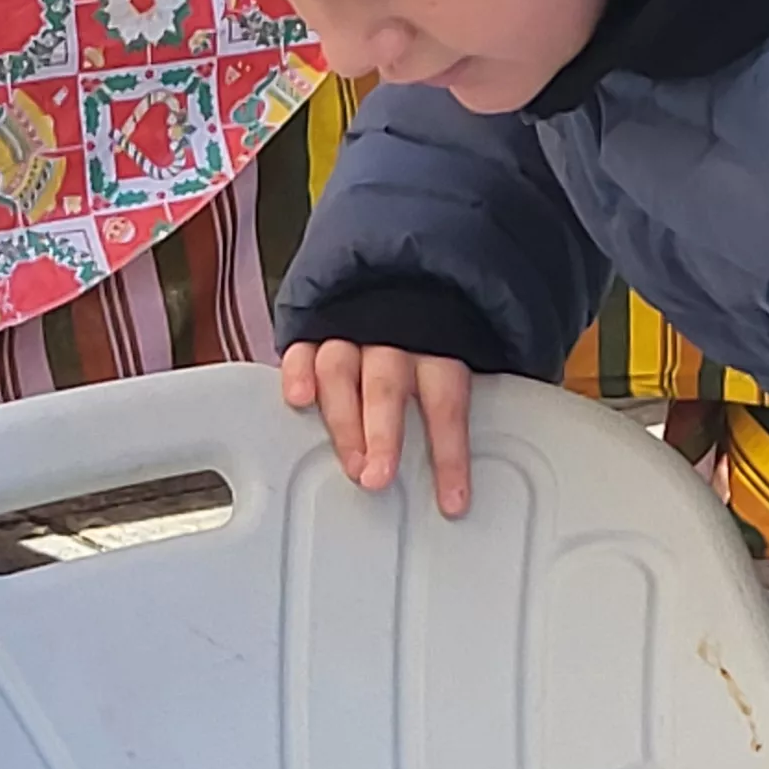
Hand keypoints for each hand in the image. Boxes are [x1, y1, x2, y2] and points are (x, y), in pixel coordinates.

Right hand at [281, 339, 476, 516]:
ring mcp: (350, 330)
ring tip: (349, 460)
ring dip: (342, 419)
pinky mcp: (314, 325)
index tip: (452, 501)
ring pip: (341, 371)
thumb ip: (450, 400)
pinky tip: (300, 399)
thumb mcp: (454, 355)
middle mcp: (392, 338)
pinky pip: (303, 346)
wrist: (396, 267)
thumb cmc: (428, 328)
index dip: (449, 454)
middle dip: (382, 436)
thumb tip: (469, 466)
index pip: (446, 404)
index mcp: (436, 348)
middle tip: (378, 476)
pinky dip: (298, 372)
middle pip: (387, 388)